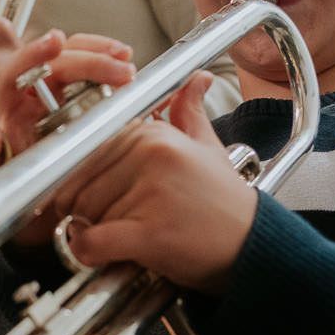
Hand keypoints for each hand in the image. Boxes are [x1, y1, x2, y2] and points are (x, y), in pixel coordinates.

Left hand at [0, 29, 135, 248]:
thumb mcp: (5, 181)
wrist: (47, 214)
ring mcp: (57, 94)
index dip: (33, 53)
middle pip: (57, 60)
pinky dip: (112, 68)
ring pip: (77, 58)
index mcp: (8, 108)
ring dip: (103, 56)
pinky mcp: (82, 98)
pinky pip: (95, 73)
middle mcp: (32, 94)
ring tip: (128, 68)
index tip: (56, 43)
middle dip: (89, 59)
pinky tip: (129, 72)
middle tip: (120, 70)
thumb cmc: (22, 194)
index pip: (15, 70)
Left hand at [49, 73, 257, 292]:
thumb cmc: (225, 202)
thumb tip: (197, 79)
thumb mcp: (208, 148)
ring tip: (123, 236)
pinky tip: (102, 255)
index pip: (88, 153)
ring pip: (85, 214)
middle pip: (81, 184)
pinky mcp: (150, 232)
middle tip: (114, 221)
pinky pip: (93, 242)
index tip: (106, 194)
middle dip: (87, 209)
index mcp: (155, 133)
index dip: (88, 180)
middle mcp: (151, 155)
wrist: (253, 245)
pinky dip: (87, 252)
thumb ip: (190, 113)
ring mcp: (151, 192)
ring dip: (92, 232)